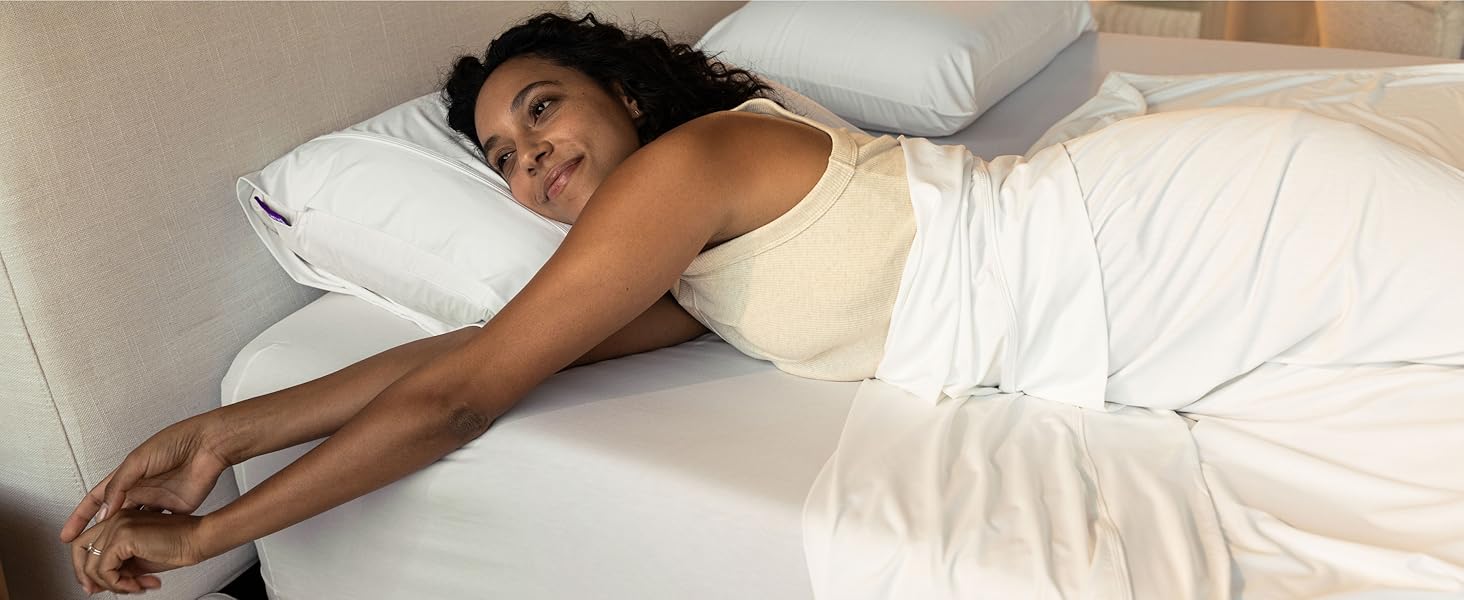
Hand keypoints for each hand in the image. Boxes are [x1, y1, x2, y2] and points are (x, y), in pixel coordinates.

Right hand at [58, 414, 232, 545]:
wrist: (208, 445)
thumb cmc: (175, 443)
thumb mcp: (138, 461)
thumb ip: (119, 486)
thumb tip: (104, 513)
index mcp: (127, 475)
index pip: (97, 498)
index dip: (80, 516)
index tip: (67, 534)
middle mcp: (141, 490)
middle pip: (114, 516)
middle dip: (100, 533)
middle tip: (88, 551)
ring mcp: (158, 501)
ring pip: (135, 525)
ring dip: (124, 538)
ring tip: (111, 555)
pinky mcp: (176, 509)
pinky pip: (159, 527)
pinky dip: (150, 538)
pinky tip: (142, 549)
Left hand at [68, 510, 207, 594]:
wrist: (197, 539)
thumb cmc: (177, 546)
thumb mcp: (138, 562)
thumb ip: (117, 568)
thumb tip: (97, 584)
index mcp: (118, 520)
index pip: (84, 543)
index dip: (84, 567)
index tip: (94, 584)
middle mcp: (115, 518)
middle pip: (78, 550)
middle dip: (86, 576)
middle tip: (97, 590)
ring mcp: (117, 525)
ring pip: (91, 565)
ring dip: (112, 585)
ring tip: (133, 587)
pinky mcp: (123, 536)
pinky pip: (105, 569)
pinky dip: (118, 583)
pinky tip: (136, 583)